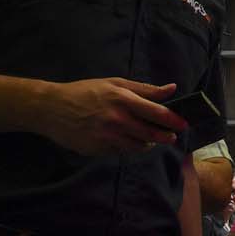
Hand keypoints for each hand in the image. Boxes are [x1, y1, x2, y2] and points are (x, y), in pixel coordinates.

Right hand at [39, 77, 184, 153]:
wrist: (51, 108)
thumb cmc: (85, 92)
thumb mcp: (115, 83)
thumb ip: (145, 89)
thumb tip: (172, 89)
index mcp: (123, 100)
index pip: (158, 113)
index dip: (174, 121)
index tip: (184, 124)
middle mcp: (116, 120)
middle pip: (151, 134)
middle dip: (165, 137)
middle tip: (170, 136)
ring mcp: (106, 137)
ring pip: (137, 146)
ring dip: (147, 144)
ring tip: (148, 139)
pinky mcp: (96, 150)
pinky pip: (120, 152)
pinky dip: (127, 147)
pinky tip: (124, 139)